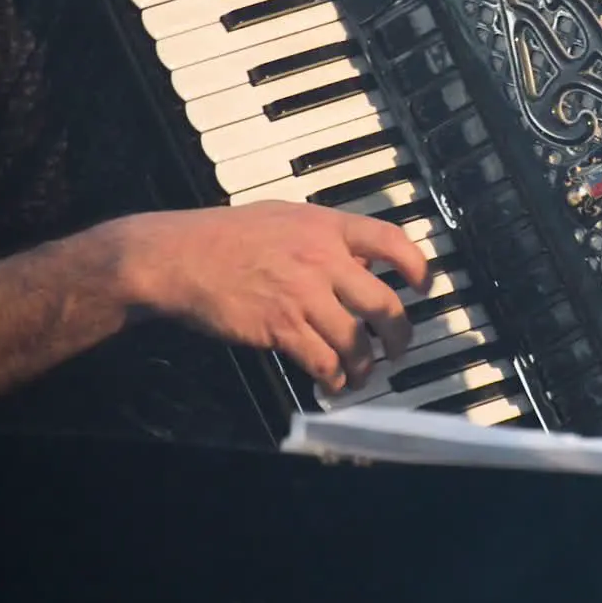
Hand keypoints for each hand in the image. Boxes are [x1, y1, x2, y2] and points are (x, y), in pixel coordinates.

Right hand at [113, 201, 430, 394]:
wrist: (177, 257)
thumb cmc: (223, 236)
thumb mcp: (283, 218)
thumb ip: (324, 237)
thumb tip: (360, 260)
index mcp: (325, 227)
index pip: (390, 241)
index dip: (417, 266)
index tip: (424, 285)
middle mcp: (322, 259)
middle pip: (385, 304)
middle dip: (400, 335)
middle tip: (400, 347)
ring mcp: (303, 295)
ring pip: (357, 340)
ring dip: (367, 366)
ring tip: (364, 374)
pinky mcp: (282, 327)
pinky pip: (325, 361)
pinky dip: (336, 379)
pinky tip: (335, 384)